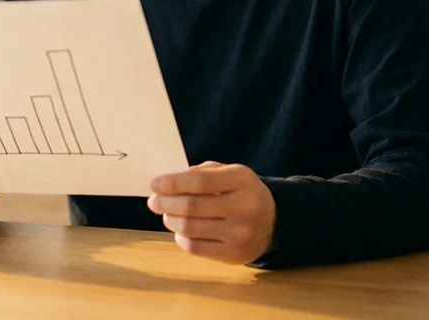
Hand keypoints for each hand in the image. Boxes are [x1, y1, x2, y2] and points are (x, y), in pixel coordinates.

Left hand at [148, 161, 276, 263]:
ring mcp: (240, 233)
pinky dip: (181, 238)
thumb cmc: (241, 192)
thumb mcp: (229, 173)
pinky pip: (195, 248)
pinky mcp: (234, 255)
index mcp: (241, 180)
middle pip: (191, 207)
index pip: (199, 182)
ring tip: (167, 214)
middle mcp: (243, 207)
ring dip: (170, 220)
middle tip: (154, 201)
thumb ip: (200, 173)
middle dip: (165, 203)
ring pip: (189, 228)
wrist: (274, 221)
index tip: (154, 185)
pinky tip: (181, 231)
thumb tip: (167, 183)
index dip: (172, 183)